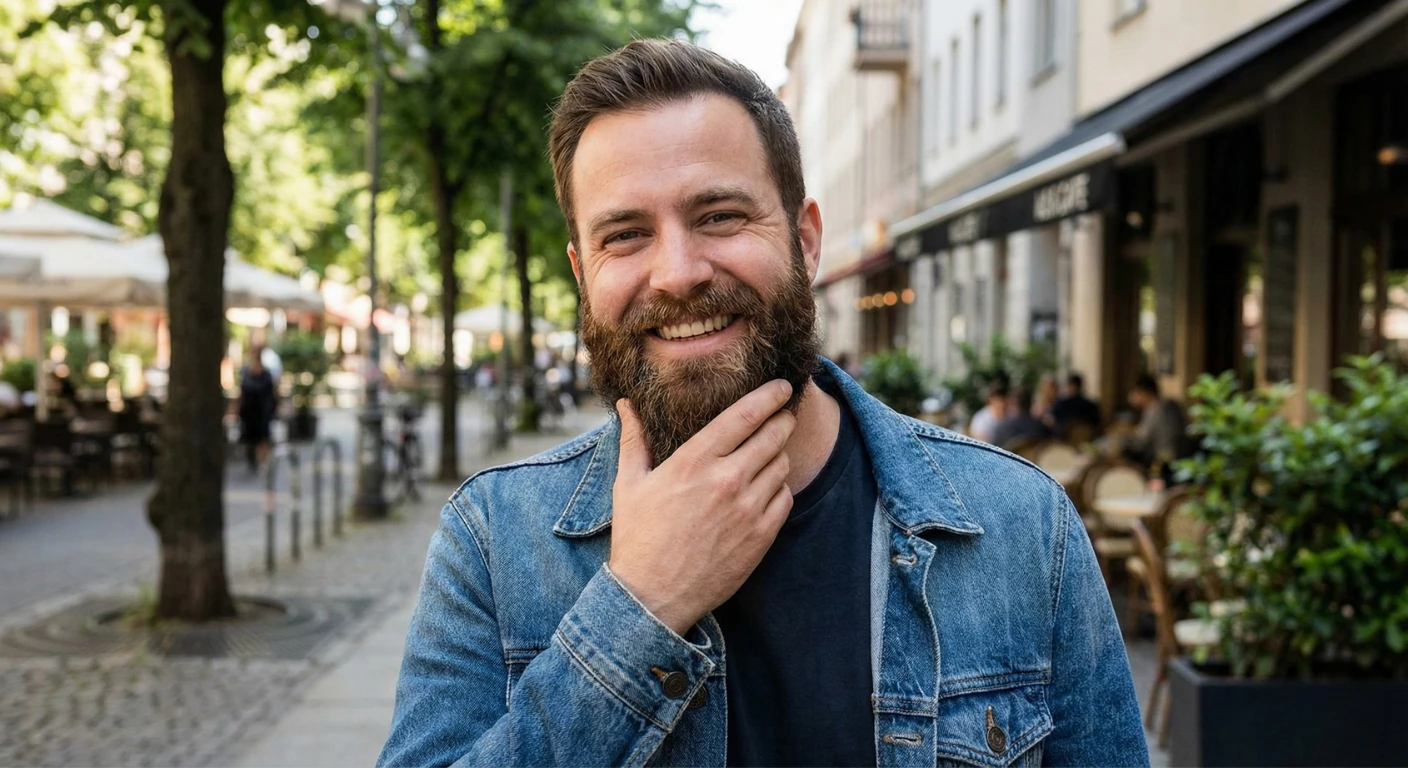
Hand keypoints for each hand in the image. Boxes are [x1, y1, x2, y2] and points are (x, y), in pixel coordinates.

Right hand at [609, 379, 796, 634]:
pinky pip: (785, 498)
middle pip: (773, 434)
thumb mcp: (629, 484)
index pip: (745, 415)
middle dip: (782, 420)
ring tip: (767, 456)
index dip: (769, 396)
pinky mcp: (761, 536)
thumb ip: (633, 439)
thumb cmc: (638, 538)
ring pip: (782, 465)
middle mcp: (726, 480)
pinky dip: (780, 488)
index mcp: (694, 460)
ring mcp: (748, 509)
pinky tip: (765, 489)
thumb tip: (625, 404)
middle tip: (783, 415)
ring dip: (778, 455)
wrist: (652, 597)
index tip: (780, 386)